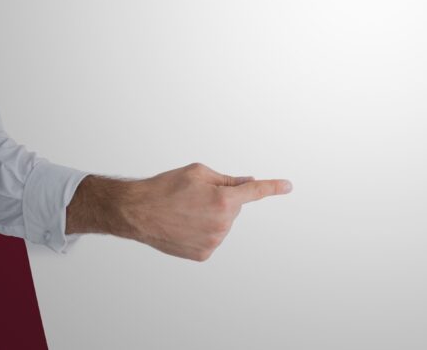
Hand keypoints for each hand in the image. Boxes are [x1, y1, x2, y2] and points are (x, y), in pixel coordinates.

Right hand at [66, 163, 292, 261]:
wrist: (138, 211)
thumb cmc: (166, 187)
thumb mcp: (199, 172)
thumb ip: (228, 180)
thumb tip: (248, 183)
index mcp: (224, 199)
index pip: (255, 192)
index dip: (273, 187)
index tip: (287, 186)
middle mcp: (222, 223)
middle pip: (233, 207)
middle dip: (221, 200)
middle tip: (194, 197)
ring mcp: (214, 241)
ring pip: (223, 223)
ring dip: (211, 216)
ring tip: (185, 211)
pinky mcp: (204, 254)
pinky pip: (212, 237)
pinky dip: (203, 231)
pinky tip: (184, 225)